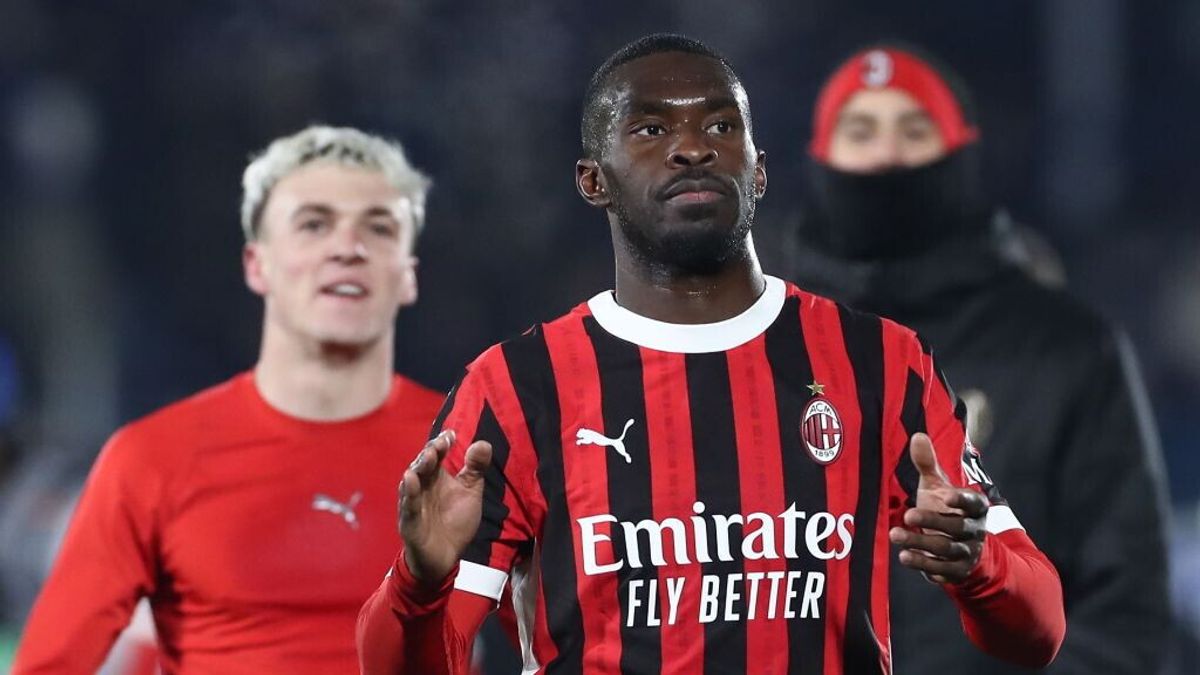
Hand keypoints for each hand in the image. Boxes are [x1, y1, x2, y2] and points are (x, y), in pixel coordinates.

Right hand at [398, 430, 492, 588]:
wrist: (446, 558)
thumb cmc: (455, 522)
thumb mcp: (470, 492)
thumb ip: (475, 469)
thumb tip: (483, 443)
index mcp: (436, 478)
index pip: (436, 455)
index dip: (441, 444)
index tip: (451, 434)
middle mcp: (422, 487)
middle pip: (422, 465)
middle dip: (429, 453)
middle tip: (440, 445)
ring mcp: (414, 504)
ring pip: (411, 483)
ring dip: (418, 469)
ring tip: (427, 457)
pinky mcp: (410, 523)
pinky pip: (408, 507)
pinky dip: (410, 494)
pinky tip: (410, 480)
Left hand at [888, 432, 987, 584]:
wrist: (961, 547)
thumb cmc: (946, 508)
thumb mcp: (937, 486)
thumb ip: (928, 464)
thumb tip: (917, 436)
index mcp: (976, 506)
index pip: (972, 502)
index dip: (961, 499)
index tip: (946, 495)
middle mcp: (975, 530)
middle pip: (956, 527)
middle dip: (932, 521)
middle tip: (907, 515)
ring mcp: (967, 552)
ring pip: (945, 549)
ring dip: (920, 543)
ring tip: (895, 536)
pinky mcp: (956, 570)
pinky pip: (942, 570)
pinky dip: (924, 564)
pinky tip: (905, 557)